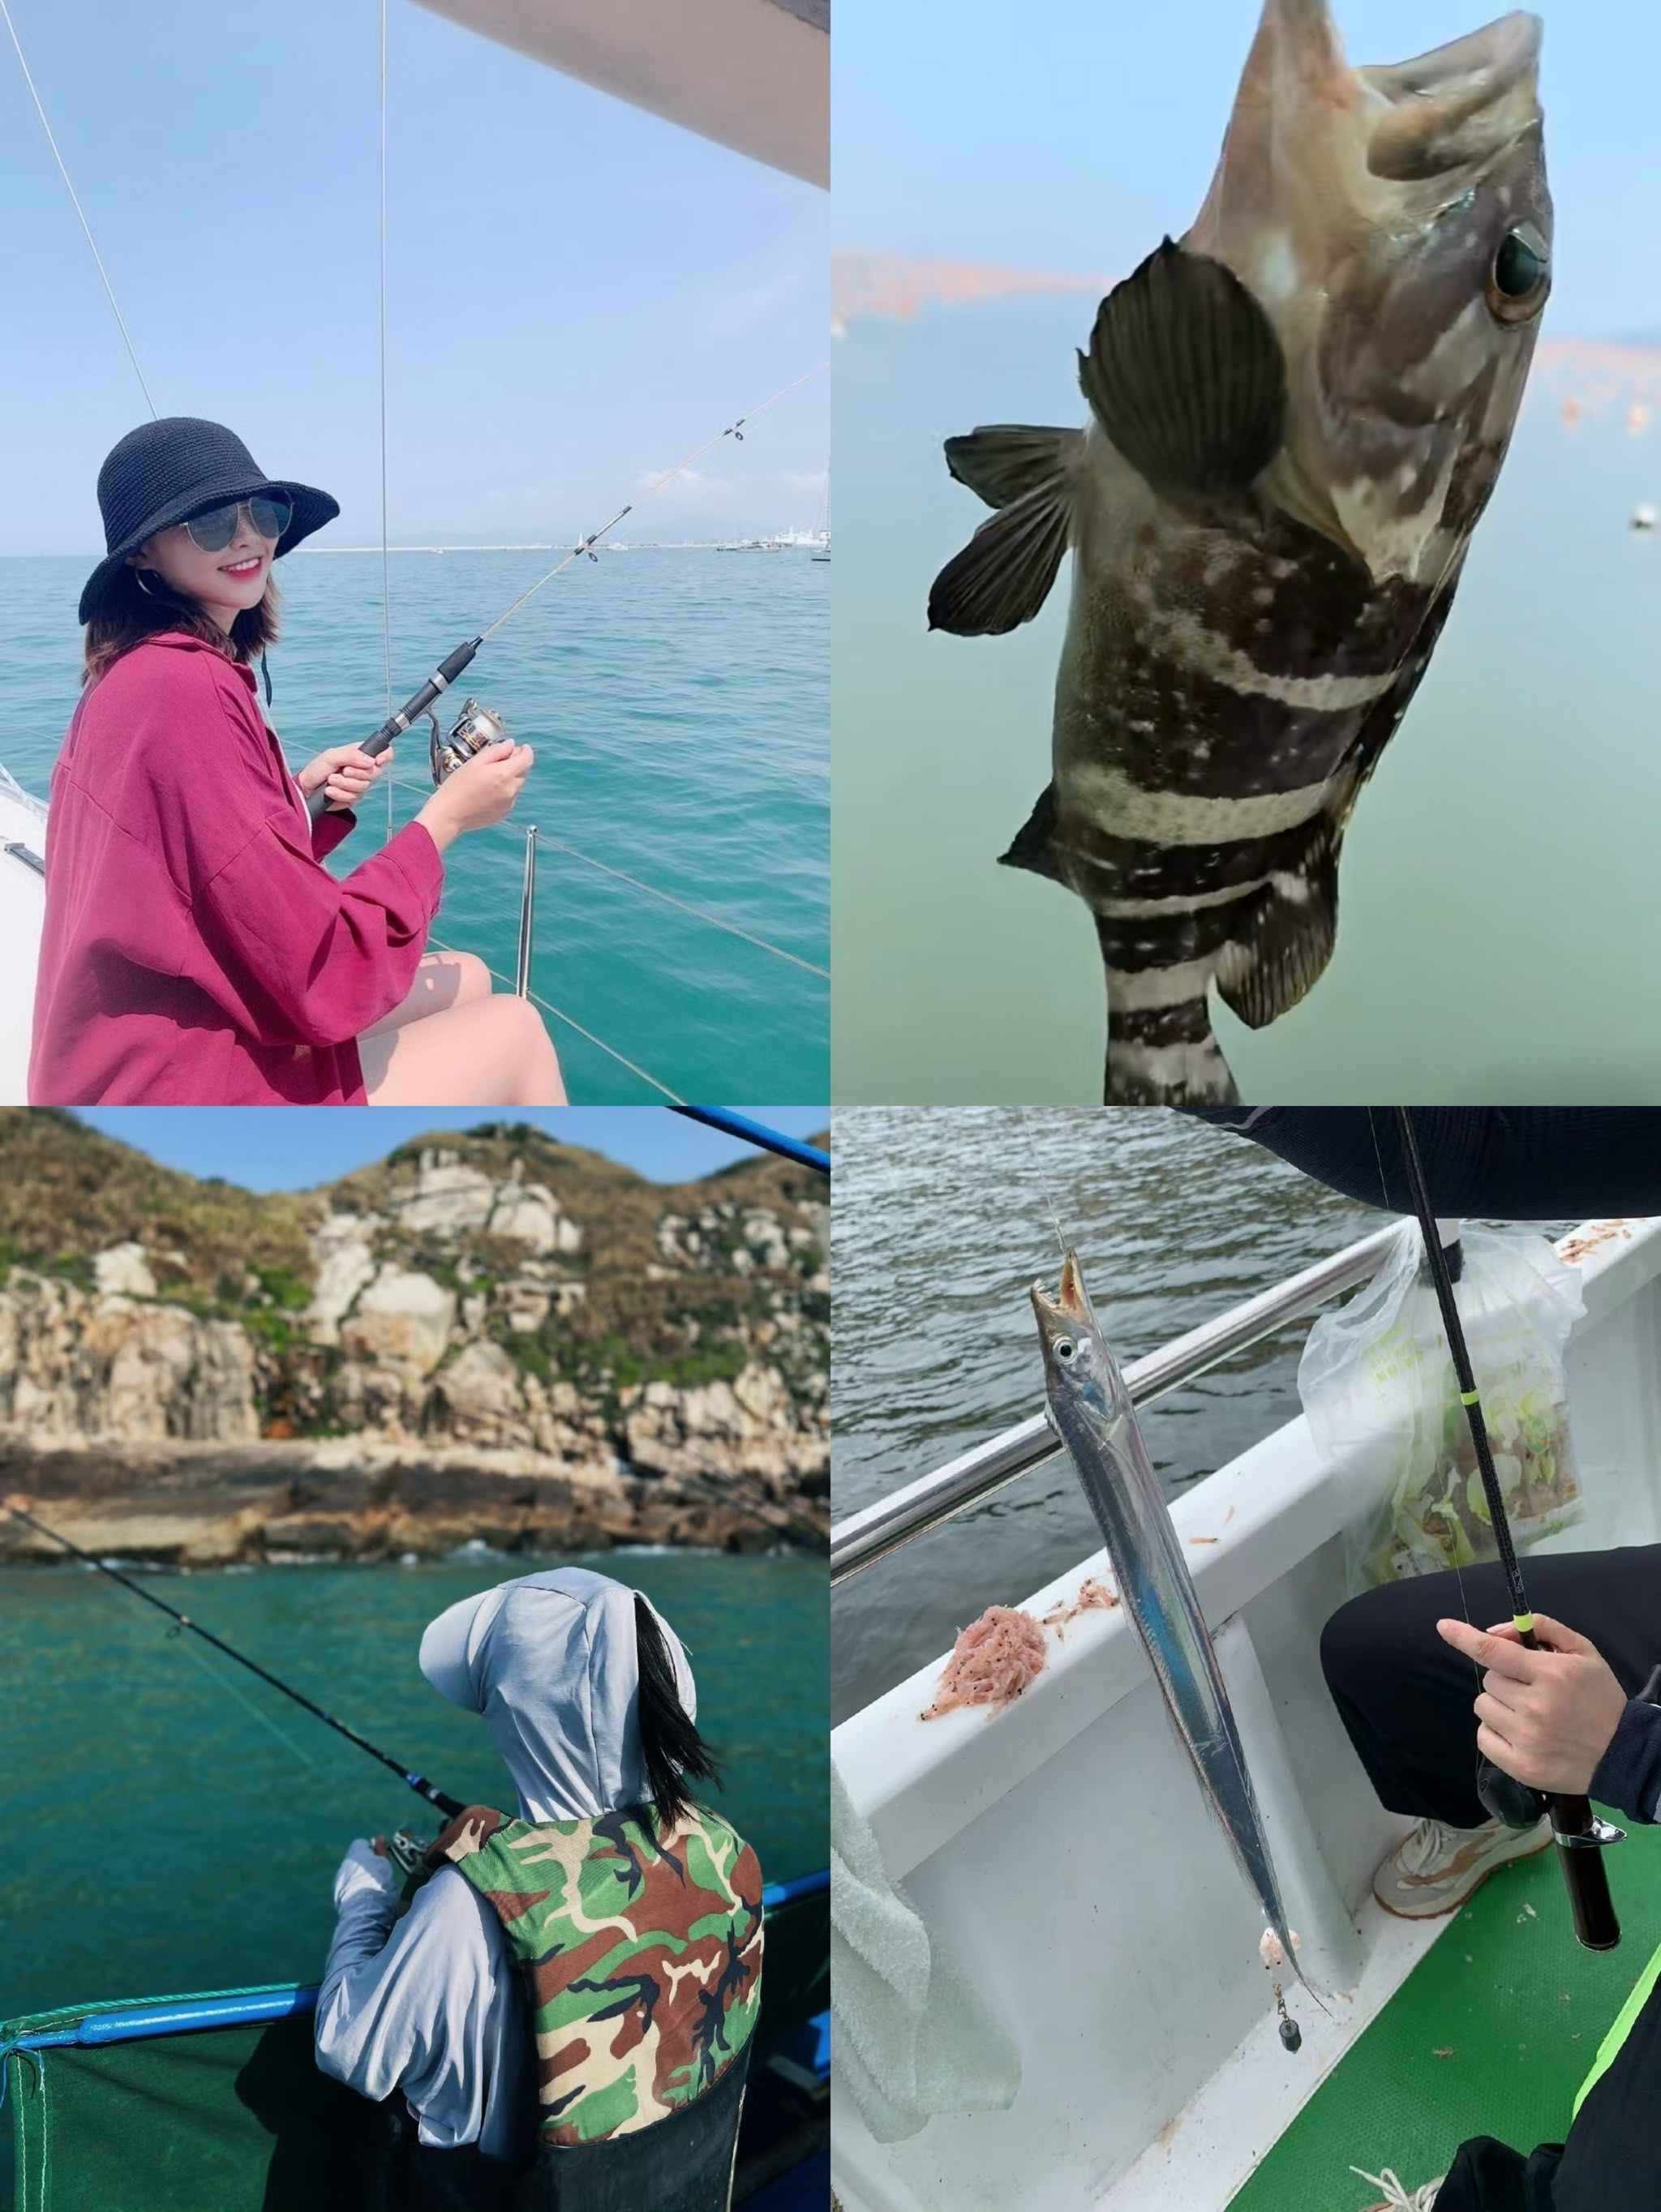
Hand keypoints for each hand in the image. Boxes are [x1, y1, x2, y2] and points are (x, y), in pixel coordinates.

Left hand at [297, 744, 390, 812]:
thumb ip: (351, 755)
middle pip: (376, 772)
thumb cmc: (317, 769)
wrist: (306, 789)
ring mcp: (360, 784)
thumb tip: (372, 761)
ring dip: (345, 784)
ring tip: (330, 780)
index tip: (377, 761)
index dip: (385, 755)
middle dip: (358, 773)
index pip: (384, 752)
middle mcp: (363, 769)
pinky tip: (330, 791)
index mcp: (360, 754)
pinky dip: (340, 794)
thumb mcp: (331, 756)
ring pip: (364, 786)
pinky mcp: (354, 798)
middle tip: (343, 771)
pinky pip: (355, 797)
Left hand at [332, 1836, 398, 1908]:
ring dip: (359, 1879)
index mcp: (356, 1853)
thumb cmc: (378, 1885)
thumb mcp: (385, 1865)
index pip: (362, 1843)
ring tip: (372, 1891)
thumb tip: (379, 1838)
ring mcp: (339, 1880)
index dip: (373, 1851)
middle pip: (356, 1860)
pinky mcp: (337, 1895)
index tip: (381, 1860)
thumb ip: (381, 1851)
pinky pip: (347, 1888)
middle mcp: (344, 1864)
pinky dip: (354, 1891)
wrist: (364, 1912)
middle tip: (378, 1877)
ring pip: (351, 1874)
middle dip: (365, 1866)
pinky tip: (364, 1900)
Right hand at [416, 739, 533, 848]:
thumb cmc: (457, 787)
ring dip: (510, 777)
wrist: (450, 814)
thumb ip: (496, 751)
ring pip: (516, 784)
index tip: (522, 748)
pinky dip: (504, 790)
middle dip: (516, 763)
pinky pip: (510, 797)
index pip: (527, 759)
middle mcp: (510, 789)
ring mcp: (509, 803)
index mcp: (504, 774)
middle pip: (523, 771)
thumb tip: (510, 744)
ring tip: (490, 776)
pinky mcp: (504, 812)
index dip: (525, 751)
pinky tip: (488, 790)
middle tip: (501, 759)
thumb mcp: (474, 762)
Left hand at [1437, 1611, 1627, 1794]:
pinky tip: (1520, 1734)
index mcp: (1551, 1674)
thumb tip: (1495, 1631)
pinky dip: (1495, 1732)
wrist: (1623, 1754)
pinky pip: (1483, 1737)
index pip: (1494, 1652)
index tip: (1443, 1626)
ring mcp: (1527, 1739)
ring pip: (1483, 1707)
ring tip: (1529, 1714)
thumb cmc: (1599, 1698)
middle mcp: (1536, 1706)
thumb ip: (1543, 1629)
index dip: (1464, 1637)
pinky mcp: (1522, 1767)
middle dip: (1505, 1680)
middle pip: (1488, 1680)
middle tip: (1532, 1690)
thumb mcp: (1583, 1652)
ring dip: (1499, 1705)